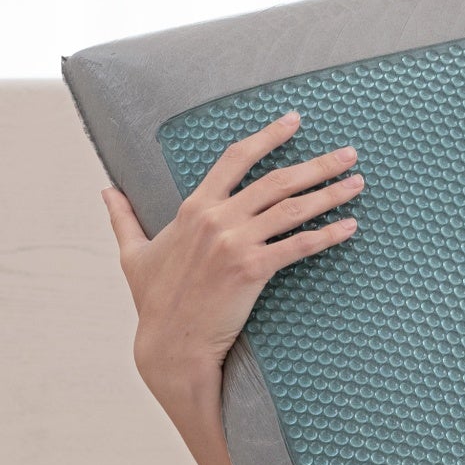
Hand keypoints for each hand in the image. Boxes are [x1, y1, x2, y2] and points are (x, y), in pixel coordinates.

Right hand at [99, 110, 365, 406]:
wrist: (170, 344)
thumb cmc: (154, 302)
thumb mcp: (133, 254)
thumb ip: (124, 218)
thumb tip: (106, 191)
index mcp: (194, 207)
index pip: (236, 158)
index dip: (269, 136)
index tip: (295, 121)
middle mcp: (217, 218)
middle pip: (277, 179)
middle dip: (318, 164)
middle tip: (349, 153)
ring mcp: (235, 242)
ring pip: (292, 209)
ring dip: (330, 193)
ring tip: (358, 183)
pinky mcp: (252, 270)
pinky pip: (298, 246)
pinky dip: (327, 235)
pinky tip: (350, 227)